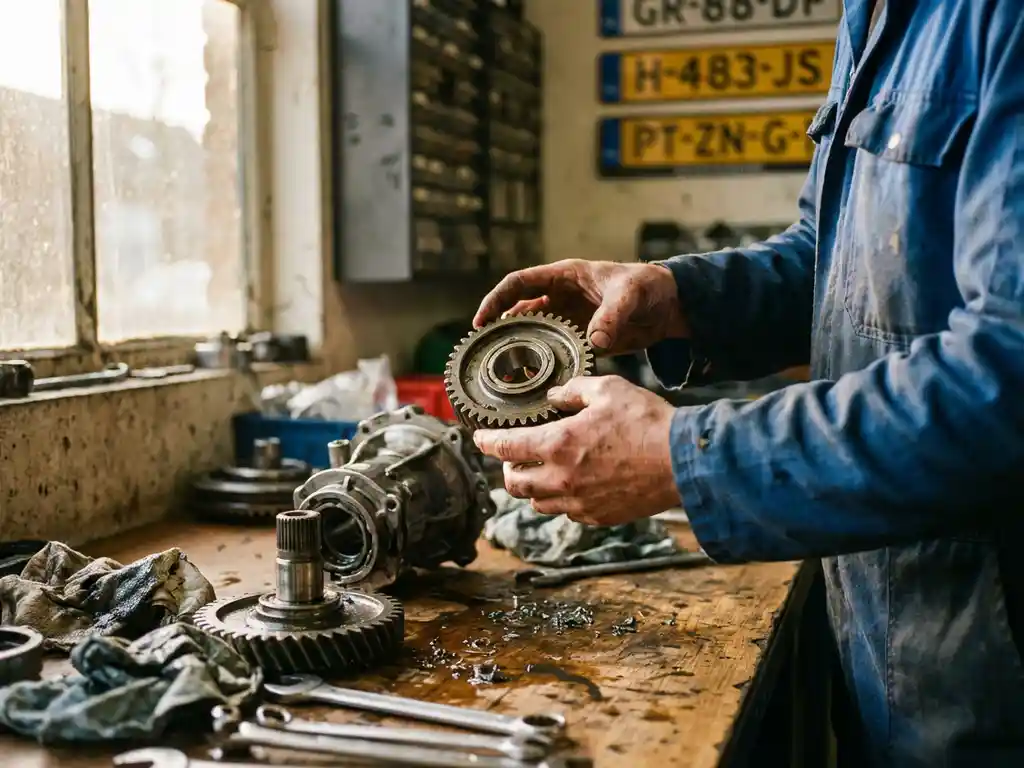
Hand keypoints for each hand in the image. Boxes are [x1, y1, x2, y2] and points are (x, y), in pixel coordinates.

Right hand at [473, 259, 687, 354]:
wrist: (670, 305)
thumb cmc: (649, 286)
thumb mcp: (630, 294)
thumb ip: (612, 315)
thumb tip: (594, 340)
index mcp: (564, 277)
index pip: (518, 284)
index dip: (496, 300)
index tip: (481, 321)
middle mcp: (560, 298)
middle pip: (518, 312)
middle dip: (500, 331)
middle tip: (485, 354)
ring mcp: (569, 320)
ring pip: (533, 334)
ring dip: (519, 351)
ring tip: (505, 373)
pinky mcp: (581, 340)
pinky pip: (555, 352)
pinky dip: (543, 365)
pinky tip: (534, 382)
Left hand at [473, 376, 681, 524]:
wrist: (683, 462)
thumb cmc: (648, 423)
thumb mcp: (608, 390)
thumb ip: (574, 390)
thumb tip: (555, 394)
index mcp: (558, 445)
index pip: (505, 447)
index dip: (487, 442)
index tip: (481, 438)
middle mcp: (562, 479)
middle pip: (514, 483)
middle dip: (508, 468)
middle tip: (515, 456)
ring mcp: (579, 503)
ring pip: (538, 502)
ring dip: (533, 487)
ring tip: (543, 472)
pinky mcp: (598, 517)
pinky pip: (567, 513)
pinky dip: (562, 500)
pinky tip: (574, 485)